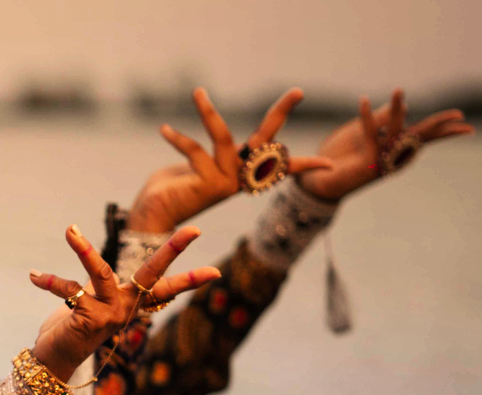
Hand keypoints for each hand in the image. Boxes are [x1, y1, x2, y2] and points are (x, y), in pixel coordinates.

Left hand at [27, 225, 219, 379]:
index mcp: (131, 304)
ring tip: (70, 229)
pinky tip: (33, 275)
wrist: (55, 360)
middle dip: (173, 251)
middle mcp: (125, 308)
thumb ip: (102, 284)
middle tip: (195, 230)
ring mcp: (107, 313)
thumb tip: (101, 265)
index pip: (166, 288)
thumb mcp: (93, 302)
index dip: (191, 279)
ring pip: (100, 272)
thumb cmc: (74, 326)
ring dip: (83, 250)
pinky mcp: (84, 317)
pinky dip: (48, 281)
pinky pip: (67, 290)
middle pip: (154, 275)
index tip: (217, 271)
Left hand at [126, 87, 333, 232]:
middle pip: (265, 142)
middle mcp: (237, 179)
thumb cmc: (169, 189)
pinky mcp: (208, 184)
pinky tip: (164, 130)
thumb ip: (210, 152)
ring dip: (208, 112)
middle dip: (281, 113)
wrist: (151, 217)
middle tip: (298, 91)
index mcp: (239, 175)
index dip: (304, 165)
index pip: (278, 168)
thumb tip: (215, 134)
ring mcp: (225, 182)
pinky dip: (177, 138)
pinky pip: (194, 150)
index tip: (331, 165)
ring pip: (223, 137)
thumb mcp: (194, 166)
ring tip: (198, 92)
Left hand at [296, 89, 474, 200]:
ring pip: (397, 132)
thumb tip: (407, 106)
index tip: (462, 118)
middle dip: (440, 126)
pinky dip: (367, 118)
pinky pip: (370, 135)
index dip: (443, 127)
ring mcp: (383, 161)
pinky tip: (363, 101)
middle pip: (422, 138)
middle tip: (459, 114)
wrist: (317, 178)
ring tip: (398, 90)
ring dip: (397, 110)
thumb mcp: (363, 130)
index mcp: (396, 147)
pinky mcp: (368, 163)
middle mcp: (393, 155)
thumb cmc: (341, 155)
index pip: (424, 134)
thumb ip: (384, 119)